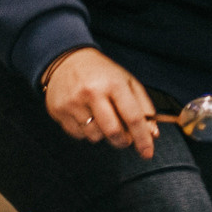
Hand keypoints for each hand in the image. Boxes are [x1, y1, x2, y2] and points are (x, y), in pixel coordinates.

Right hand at [42, 48, 158, 159]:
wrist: (67, 59)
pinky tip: (85, 116)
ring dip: (102, 134)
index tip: (147, 152)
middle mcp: (92, 92)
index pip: (133, 117)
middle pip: (113, 131)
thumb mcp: (127, 82)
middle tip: (125, 138)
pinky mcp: (59, 110)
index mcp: (113, 83)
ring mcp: (73, 102)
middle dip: (122, 141)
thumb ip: (143, 107)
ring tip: (100, 118)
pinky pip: (78, 135)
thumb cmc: (101, 73)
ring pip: (94, 136)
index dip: (142, 138)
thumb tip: (152, 133)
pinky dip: (85, 131)